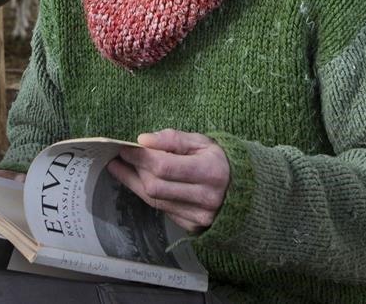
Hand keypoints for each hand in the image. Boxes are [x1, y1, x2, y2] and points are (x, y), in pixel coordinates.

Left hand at [107, 129, 229, 232]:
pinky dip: (150, 196)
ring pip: (154, 201)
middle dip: (133, 170)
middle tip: (121, 158)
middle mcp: (206, 197)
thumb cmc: (219, 160)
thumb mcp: (201, 142)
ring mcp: (200, 216)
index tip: (124, 148)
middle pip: (155, 186)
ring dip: (135, 183)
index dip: (139, 157)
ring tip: (122, 168)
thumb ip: (173, 138)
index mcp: (211, 171)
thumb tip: (143, 140)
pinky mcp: (193, 226)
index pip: (164, 166)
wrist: (244, 190)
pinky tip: (143, 182)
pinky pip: (162, 210)